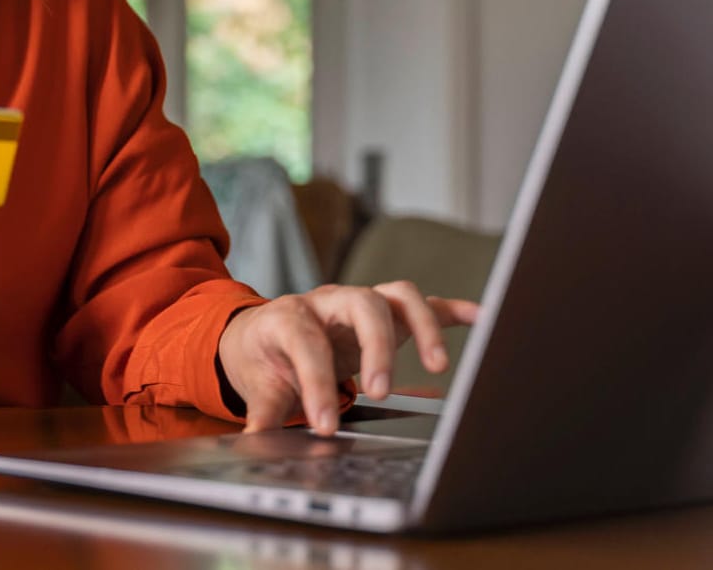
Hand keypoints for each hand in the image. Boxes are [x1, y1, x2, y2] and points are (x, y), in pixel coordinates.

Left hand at [215, 282, 479, 435]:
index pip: (307, 343)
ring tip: (438, 366)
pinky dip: (453, 310)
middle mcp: (327, 302)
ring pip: (398, 295)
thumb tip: (255, 441)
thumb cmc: (264, 356)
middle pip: (361, 303)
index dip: (317, 383)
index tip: (326, 424)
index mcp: (289, 318)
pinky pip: (425, 304)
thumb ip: (263, 412)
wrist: (262, 334)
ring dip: (422, 325)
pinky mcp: (386, 315)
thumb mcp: (257, 384)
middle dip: (375, 347)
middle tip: (378, 391)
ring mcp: (360, 305)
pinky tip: (480, 319)